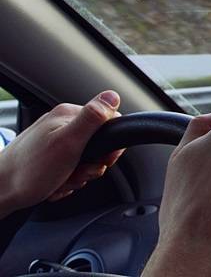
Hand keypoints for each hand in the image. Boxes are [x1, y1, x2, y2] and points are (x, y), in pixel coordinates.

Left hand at [0, 91, 122, 217]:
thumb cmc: (29, 171)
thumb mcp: (67, 142)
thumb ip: (92, 118)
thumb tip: (112, 95)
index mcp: (68, 115)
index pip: (109, 122)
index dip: (110, 145)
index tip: (100, 159)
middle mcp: (62, 124)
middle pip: (98, 145)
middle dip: (91, 166)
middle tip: (76, 172)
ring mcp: (55, 141)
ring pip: (85, 160)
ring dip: (78, 176)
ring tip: (61, 179)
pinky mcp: (49, 157)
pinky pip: (71, 169)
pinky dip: (66, 180)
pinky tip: (54, 183)